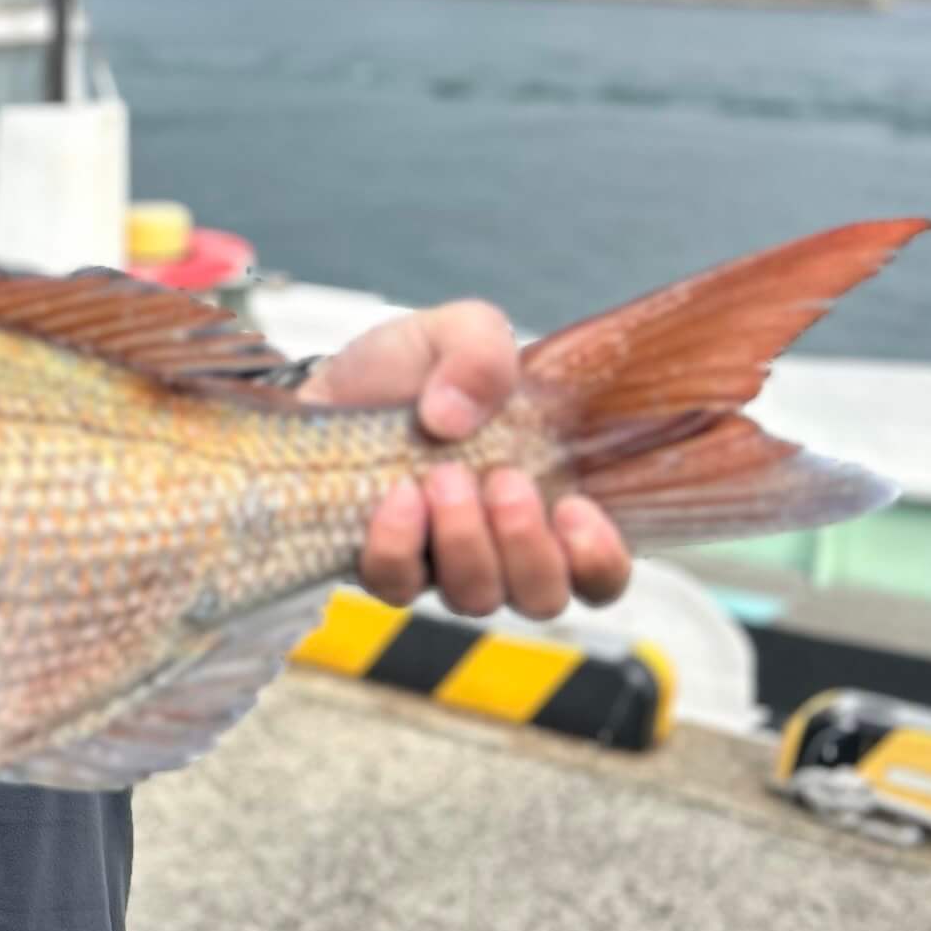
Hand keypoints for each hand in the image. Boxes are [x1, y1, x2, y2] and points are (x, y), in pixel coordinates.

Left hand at [300, 301, 631, 619]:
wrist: (330, 383)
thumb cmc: (411, 372)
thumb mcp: (458, 332)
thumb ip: (482, 352)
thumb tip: (457, 415)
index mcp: (548, 502)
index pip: (599, 574)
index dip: (599, 560)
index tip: (576, 507)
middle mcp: (500, 549)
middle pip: (542, 598)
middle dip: (526, 544)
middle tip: (502, 479)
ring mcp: (440, 566)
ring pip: (475, 598)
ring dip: (466, 540)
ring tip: (444, 477)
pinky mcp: (382, 566)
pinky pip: (398, 585)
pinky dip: (400, 544)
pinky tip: (399, 496)